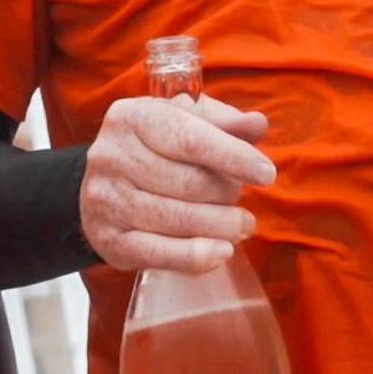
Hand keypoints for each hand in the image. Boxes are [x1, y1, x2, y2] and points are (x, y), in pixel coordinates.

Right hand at [79, 95, 274, 273]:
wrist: (105, 182)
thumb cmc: (157, 147)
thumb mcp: (186, 123)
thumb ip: (224, 124)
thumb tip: (258, 124)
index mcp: (133, 117)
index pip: (191, 140)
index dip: (233, 158)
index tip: (267, 174)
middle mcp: (111, 155)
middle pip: (188, 183)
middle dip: (227, 194)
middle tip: (240, 199)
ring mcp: (105, 199)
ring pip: (178, 219)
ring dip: (220, 226)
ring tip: (242, 226)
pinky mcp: (107, 238)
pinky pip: (157, 253)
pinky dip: (195, 256)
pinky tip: (221, 252)